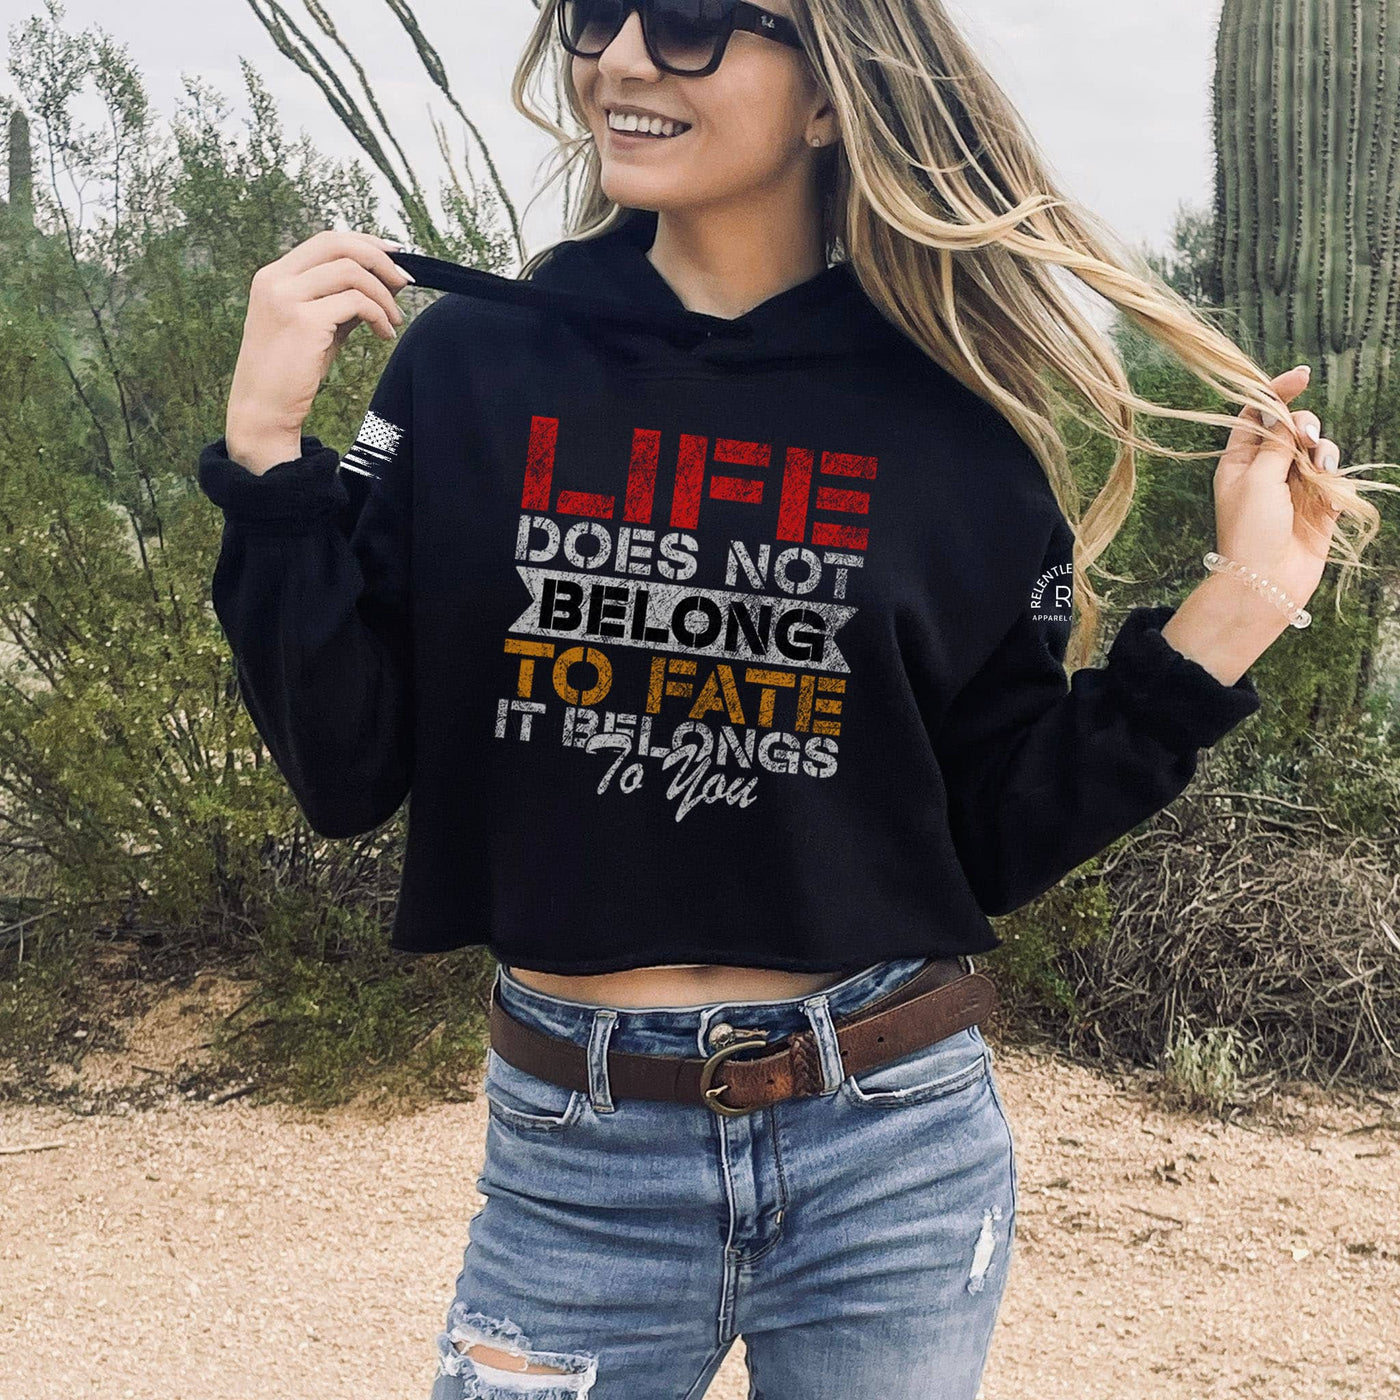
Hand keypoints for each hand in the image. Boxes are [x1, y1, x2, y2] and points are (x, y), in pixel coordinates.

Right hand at [225, 229, 416, 473]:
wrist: (263, 412)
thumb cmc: (291, 374)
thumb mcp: (319, 328)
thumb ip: (345, 300)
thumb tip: (388, 280)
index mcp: (274, 276)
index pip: (326, 240)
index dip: (365, 242)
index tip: (394, 255)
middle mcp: (276, 279)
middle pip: (339, 245)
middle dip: (380, 259)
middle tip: (405, 281)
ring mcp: (286, 298)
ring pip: (351, 272)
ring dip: (383, 294)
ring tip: (395, 320)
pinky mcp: (304, 321)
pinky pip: (356, 302)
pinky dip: (379, 315)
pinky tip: (385, 335)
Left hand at [1212, 363, 1342, 616]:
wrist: (1268, 580)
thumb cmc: (1251, 531)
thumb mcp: (1257, 478)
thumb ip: (1273, 442)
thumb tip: (1280, 410)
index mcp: (1239, 461)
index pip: (1257, 415)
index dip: (1275, 393)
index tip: (1300, 376)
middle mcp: (1265, 470)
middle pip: (1290, 427)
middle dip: (1303, 424)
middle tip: (1305, 437)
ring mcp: (1293, 486)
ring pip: (1316, 447)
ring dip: (1321, 447)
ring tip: (1319, 464)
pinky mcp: (1318, 503)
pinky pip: (1334, 473)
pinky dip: (1334, 471)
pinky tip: (1330, 482)